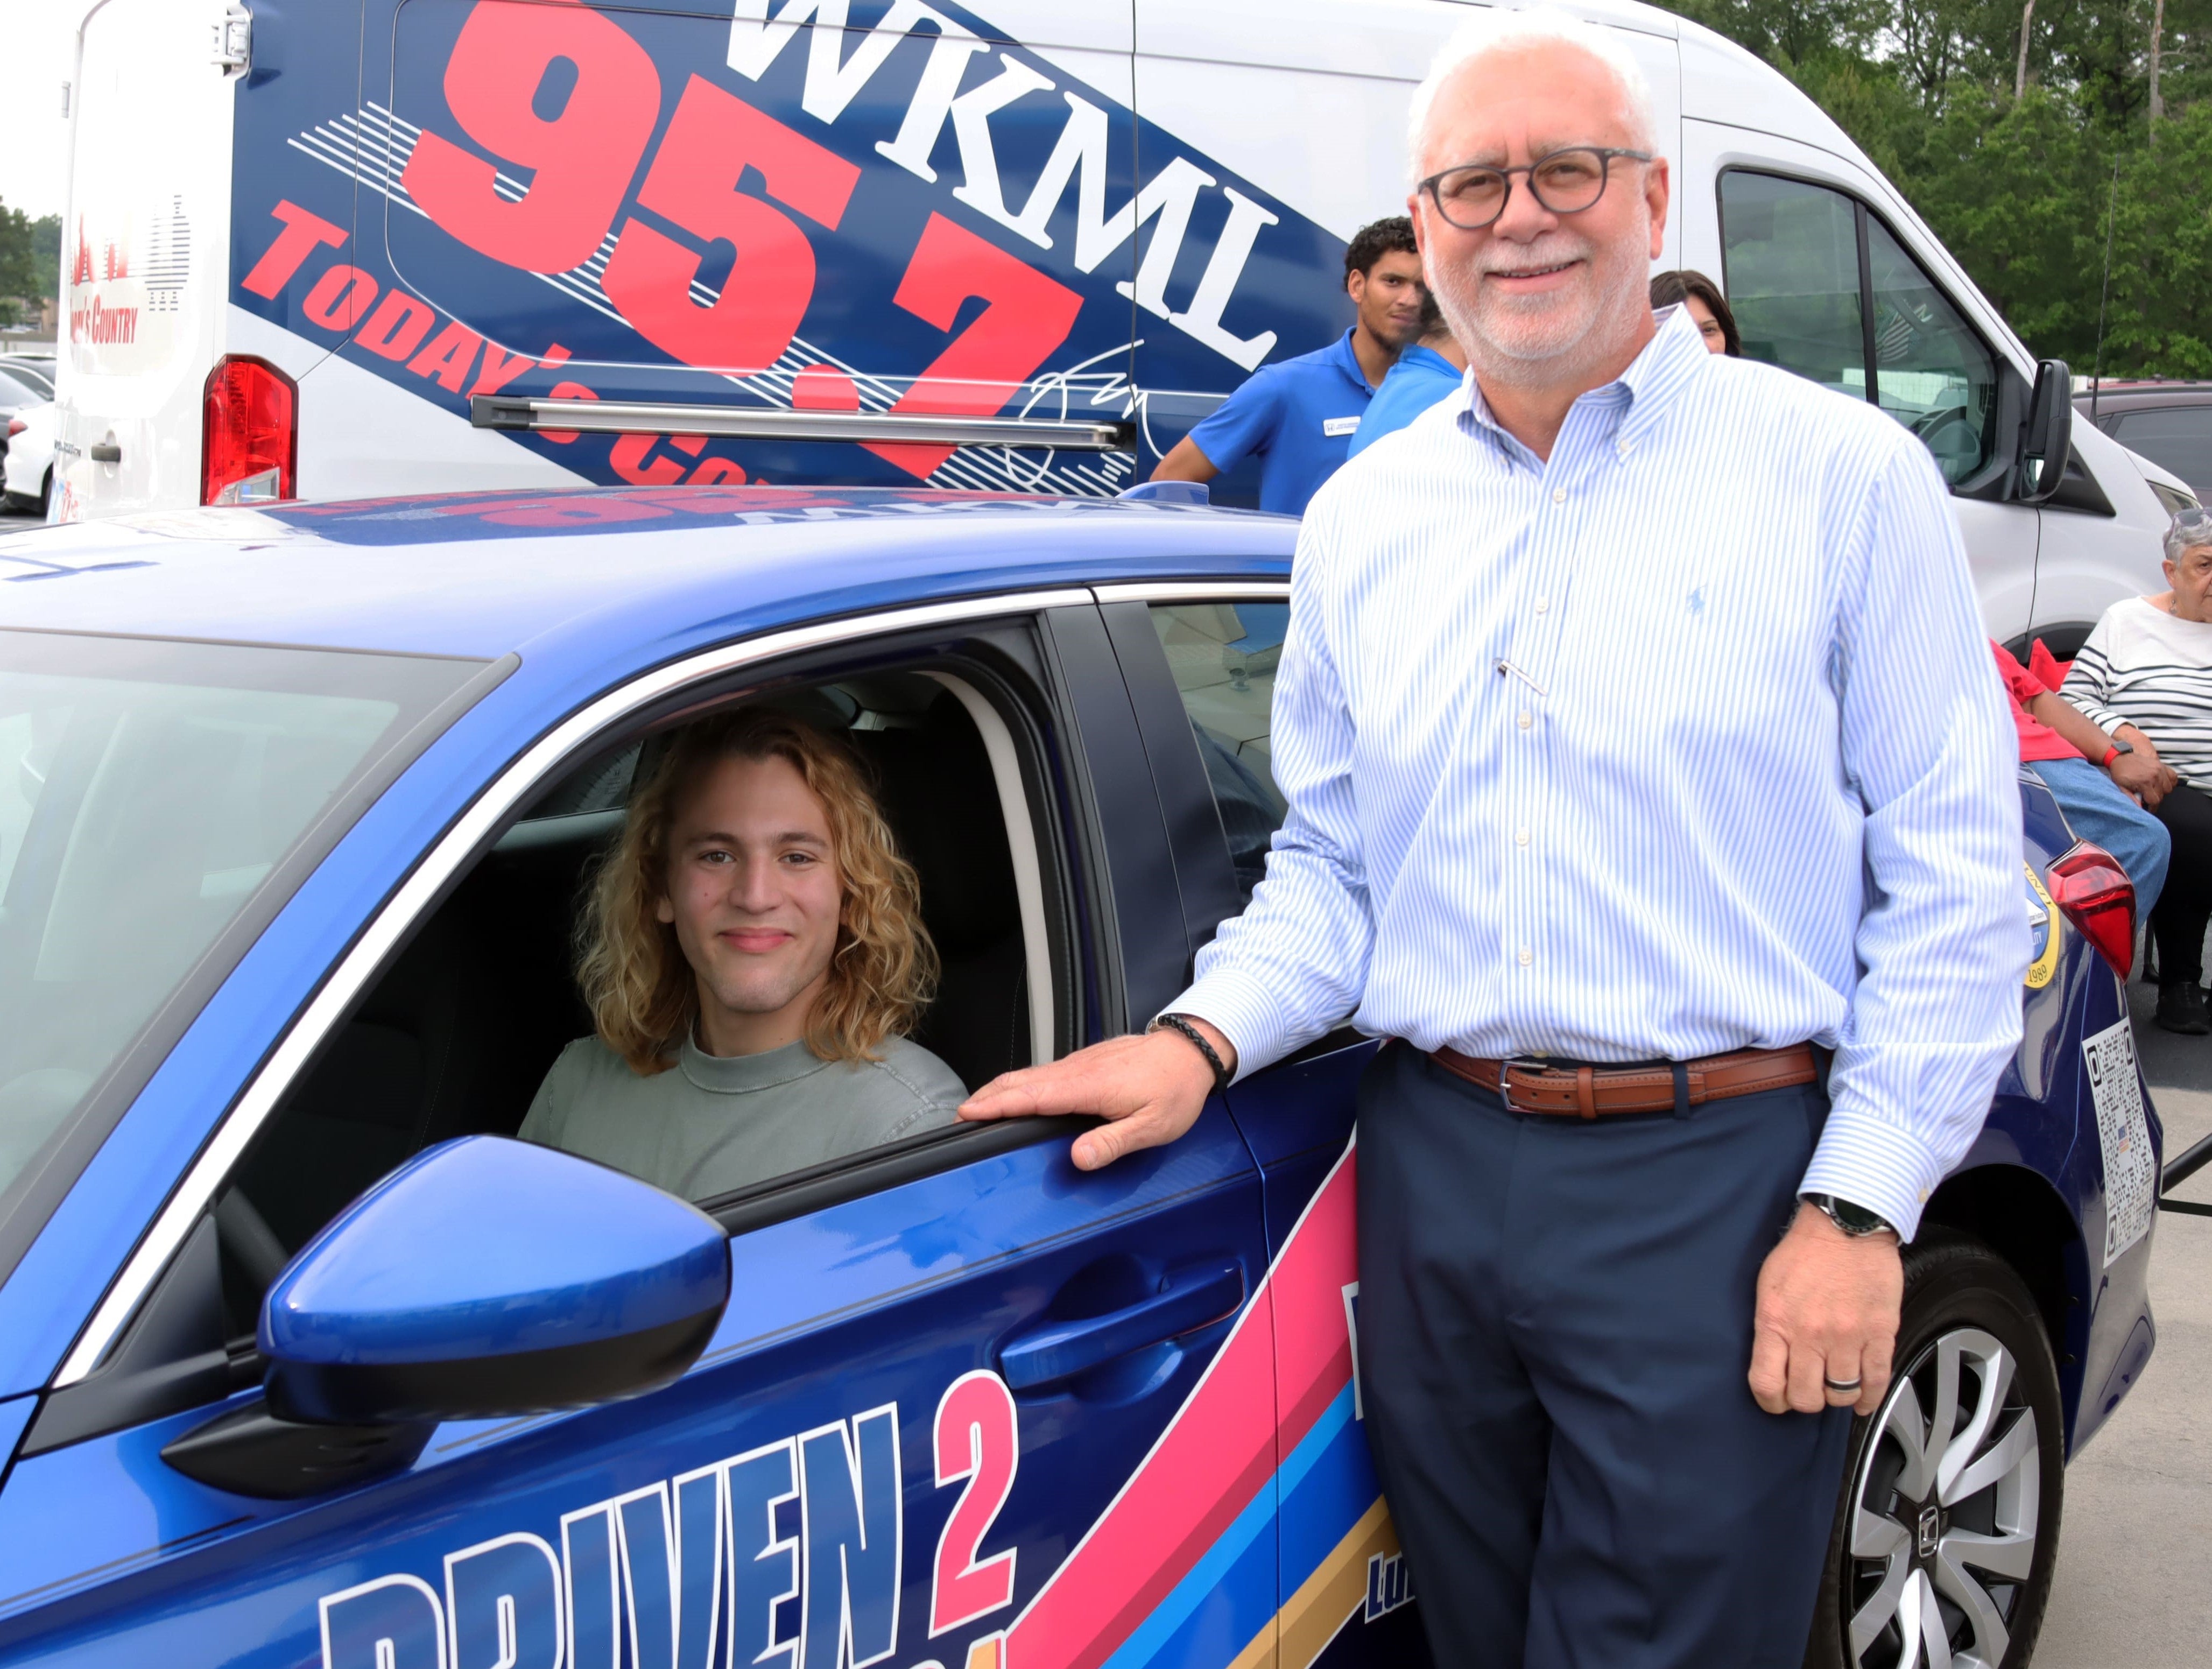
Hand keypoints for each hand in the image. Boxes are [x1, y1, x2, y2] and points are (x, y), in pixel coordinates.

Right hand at [957, 1021, 1232, 1170]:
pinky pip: (1044, 1072)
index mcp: (1089, 1087)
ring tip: (978, 1108)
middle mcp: (1078, 1070)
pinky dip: (1020, 1084)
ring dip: (1000, 1090)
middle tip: (961, 1117)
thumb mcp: (1153, 1126)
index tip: (967, 1114)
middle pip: (1020, 1081)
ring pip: (1030, 1074)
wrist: (1192, 1051)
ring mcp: (1080, 1063)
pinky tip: (1017, 1095)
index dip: (996, 1106)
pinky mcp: (1085, 1061)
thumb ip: (1113, 1143)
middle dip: (986, 1097)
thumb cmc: (1176, 1089)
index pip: (1031, 1096)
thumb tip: (1078, 1159)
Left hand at [1748, 1204, 1902, 1417]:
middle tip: (1806, 1390)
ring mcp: (1847, 1337)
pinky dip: (1868, 1398)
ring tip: (1832, 1384)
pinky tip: (1862, 1400)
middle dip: (1803, 1400)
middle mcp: (1811, 1334)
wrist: (1847, 1226)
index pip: (1766, 1384)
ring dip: (1835, 1395)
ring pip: (1840, 1394)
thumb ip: (1769, 1326)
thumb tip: (1771, 1361)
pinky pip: (1876, 1381)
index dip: (1769, 1401)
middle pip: (1805, 1398)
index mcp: (1777, 1322)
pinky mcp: (1879, 1334)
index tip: (1775, 1400)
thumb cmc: (1805, 1251)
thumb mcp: (1768, 1287)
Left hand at [2108, 746, 2171, 807]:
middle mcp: (2155, 775)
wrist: (2120, 758)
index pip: (2155, 801)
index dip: (2151, 807)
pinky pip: (2173, 777)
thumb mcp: (2121, 787)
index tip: (2148, 808)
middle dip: (2154, 800)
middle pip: (2162, 796)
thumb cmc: (2120, 771)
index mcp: (2145, 781)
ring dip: (2162, 792)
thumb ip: (2131, 799)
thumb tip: (2139, 808)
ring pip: (2169, 788)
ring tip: (2152, 790)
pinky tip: (2160, 784)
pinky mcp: (2162, 765)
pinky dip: (2169, 782)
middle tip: (2146, 798)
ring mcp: (2160, 769)